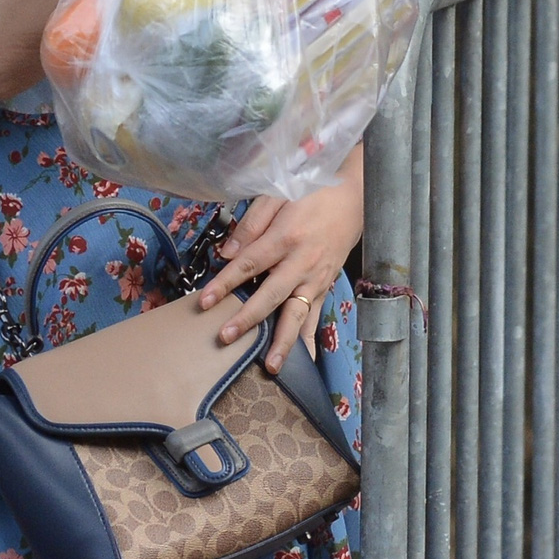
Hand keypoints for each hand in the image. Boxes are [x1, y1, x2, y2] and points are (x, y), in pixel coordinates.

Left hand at [195, 148, 363, 373]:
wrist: (354, 197)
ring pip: (298, 314)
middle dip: (248, 318)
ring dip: (284, 341)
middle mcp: (302, 262)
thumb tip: (227, 253)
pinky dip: (309, 338)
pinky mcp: (326, 286)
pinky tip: (304, 359)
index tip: (204, 301)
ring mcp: (317, 278)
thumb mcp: (278, 194)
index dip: (225, 283)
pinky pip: (316, 316)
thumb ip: (251, 224)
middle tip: (226, 338)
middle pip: (271, 295)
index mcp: (286, 236)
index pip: (249, 264)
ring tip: (271, 366)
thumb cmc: (311, 192)